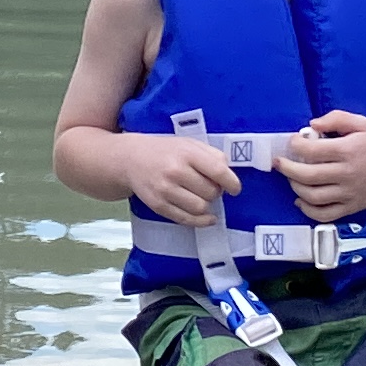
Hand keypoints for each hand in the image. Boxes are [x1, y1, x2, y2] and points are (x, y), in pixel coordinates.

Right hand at [121, 133, 241, 224]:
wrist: (131, 159)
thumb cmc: (165, 151)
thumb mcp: (189, 144)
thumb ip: (212, 155)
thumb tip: (229, 173)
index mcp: (186, 153)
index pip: (218, 171)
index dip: (232, 183)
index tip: (235, 188)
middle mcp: (175, 171)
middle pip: (211, 192)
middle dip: (216, 192)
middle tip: (211, 187)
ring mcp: (165, 190)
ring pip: (200, 208)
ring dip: (207, 205)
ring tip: (202, 196)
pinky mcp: (158, 205)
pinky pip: (186, 219)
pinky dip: (201, 221)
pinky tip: (207, 217)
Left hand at [279, 110, 365, 218]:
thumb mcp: (362, 123)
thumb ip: (336, 119)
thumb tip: (312, 125)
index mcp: (348, 151)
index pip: (313, 151)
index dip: (296, 145)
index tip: (293, 141)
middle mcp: (347, 174)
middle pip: (308, 176)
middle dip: (287, 168)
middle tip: (279, 162)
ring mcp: (348, 194)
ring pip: (313, 196)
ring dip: (295, 186)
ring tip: (290, 177)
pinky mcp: (351, 208)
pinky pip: (324, 215)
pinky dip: (307, 210)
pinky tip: (300, 200)